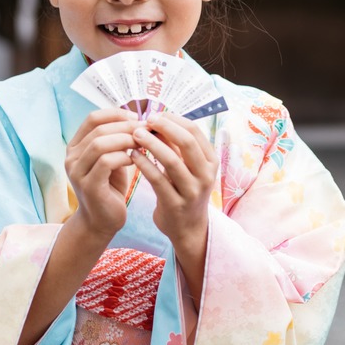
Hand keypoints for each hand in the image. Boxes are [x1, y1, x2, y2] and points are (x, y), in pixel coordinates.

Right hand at [64, 108, 140, 239]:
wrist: (102, 222)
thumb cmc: (110, 188)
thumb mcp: (112, 159)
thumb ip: (117, 141)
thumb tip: (138, 119)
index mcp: (76, 147)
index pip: (93, 118)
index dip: (116, 114)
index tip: (137, 117)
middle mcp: (71, 158)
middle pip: (98, 129)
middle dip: (125, 126)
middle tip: (146, 129)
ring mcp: (77, 172)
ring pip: (100, 143)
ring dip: (125, 139)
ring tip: (143, 143)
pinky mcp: (88, 186)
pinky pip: (106, 162)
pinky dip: (123, 157)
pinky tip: (136, 159)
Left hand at [130, 112, 217, 252]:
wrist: (188, 229)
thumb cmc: (185, 191)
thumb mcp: (189, 168)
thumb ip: (177, 147)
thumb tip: (158, 120)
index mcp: (211, 161)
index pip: (195, 131)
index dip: (174, 119)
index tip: (155, 114)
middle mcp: (206, 175)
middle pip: (187, 142)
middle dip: (164, 127)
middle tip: (146, 120)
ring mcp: (192, 191)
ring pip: (172, 160)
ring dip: (151, 144)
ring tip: (136, 134)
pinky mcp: (175, 204)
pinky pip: (157, 179)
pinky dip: (144, 164)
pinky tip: (133, 155)